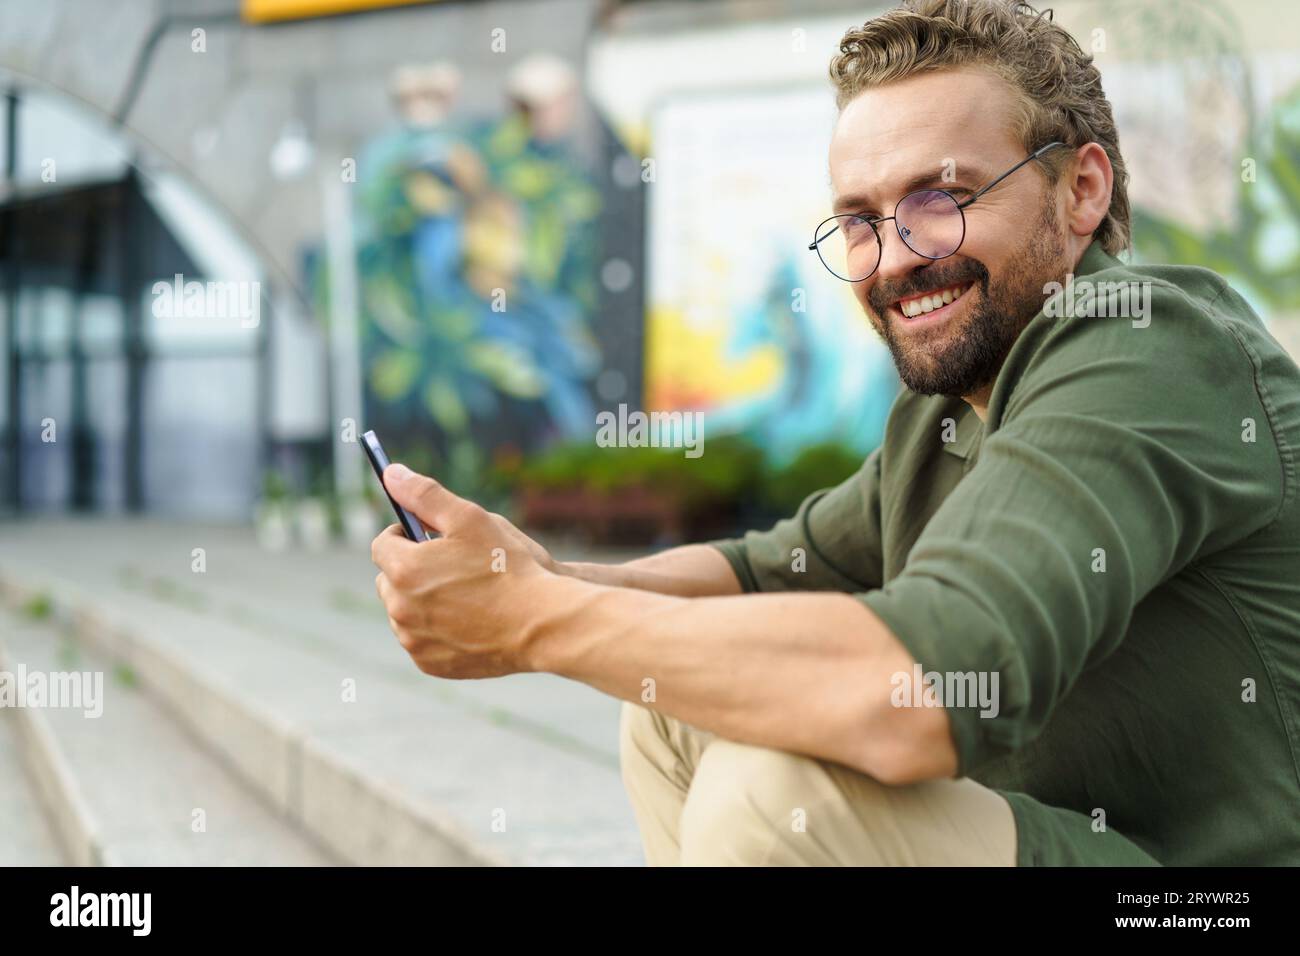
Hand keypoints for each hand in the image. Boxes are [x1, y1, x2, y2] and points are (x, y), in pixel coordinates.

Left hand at [371, 463, 555, 677]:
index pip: (382, 544)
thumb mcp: (470, 518)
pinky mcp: (430, 664)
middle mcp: (400, 608)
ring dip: (420, 600)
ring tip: (461, 594)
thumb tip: (391, 473)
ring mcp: (414, 641)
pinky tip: (467, 621)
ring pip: (403, 612)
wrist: (540, 624)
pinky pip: (420, 641)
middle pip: (388, 580)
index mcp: (404, 569)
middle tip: (448, 565)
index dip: (403, 535)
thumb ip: (426, 494)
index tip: (426, 535)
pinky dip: (435, 630)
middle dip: (409, 569)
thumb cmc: (508, 567)